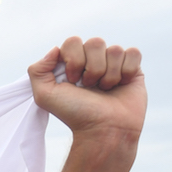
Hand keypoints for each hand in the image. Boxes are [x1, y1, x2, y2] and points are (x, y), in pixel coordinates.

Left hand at [29, 37, 145, 140]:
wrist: (103, 129)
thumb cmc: (74, 113)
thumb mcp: (45, 96)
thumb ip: (38, 70)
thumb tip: (55, 49)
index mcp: (71, 62)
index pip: (73, 41)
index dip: (74, 60)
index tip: (72, 81)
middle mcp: (92, 60)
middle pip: (95, 42)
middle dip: (91, 68)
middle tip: (89, 87)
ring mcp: (113, 63)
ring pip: (115, 49)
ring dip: (108, 74)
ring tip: (104, 90)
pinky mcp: (133, 68)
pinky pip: (133, 53)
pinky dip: (126, 71)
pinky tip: (120, 85)